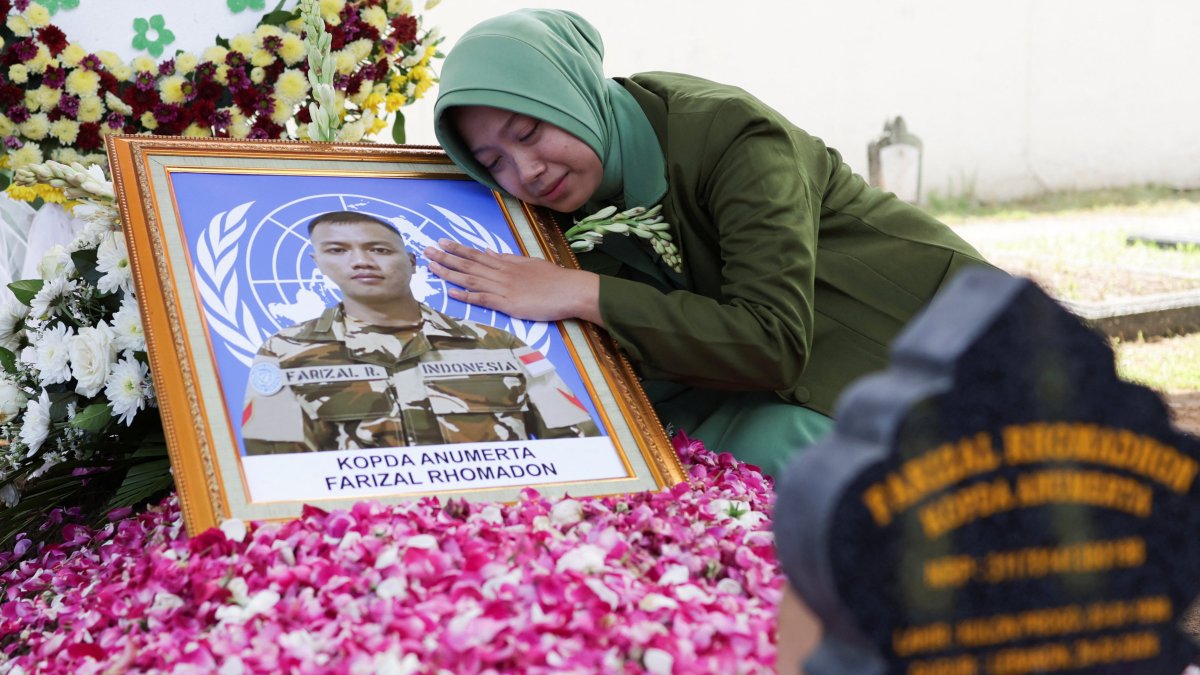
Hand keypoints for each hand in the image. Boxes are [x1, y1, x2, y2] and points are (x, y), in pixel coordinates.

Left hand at [424, 239, 602, 324]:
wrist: (570, 290)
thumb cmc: (554, 279)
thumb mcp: (530, 263)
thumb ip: (508, 260)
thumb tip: (490, 254)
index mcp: (507, 264)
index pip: (477, 255)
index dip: (458, 249)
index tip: (442, 243)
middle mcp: (501, 274)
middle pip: (468, 265)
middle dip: (446, 257)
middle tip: (426, 250)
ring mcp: (503, 288)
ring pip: (471, 279)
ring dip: (450, 273)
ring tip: (432, 267)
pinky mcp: (508, 304)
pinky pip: (483, 299)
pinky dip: (466, 296)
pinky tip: (451, 292)